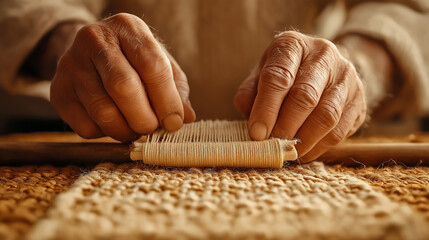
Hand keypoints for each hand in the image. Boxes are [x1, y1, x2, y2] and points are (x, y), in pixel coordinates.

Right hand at [51, 13, 195, 141]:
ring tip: (136, 129)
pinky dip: (105, 134)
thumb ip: (176, 88)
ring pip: (102, 110)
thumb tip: (185, 118)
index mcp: (127, 27)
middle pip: (122, 86)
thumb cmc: (134, 60)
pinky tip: (113, 123)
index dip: (166, 99)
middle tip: (153, 128)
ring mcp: (71, 64)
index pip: (151, 64)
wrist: (92, 53)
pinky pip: (85, 126)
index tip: (174, 122)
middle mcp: (95, 39)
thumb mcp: (160, 64)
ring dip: (126, 131)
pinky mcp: (58, 90)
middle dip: (144, 117)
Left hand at [234, 31, 365, 161]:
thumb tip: (251, 119)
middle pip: (305, 95)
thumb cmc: (286, 73)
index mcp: (293, 45)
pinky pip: (339, 129)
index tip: (257, 133)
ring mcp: (346, 76)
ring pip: (326, 114)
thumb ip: (251, 92)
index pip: (278, 76)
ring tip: (287, 151)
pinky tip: (303, 153)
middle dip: (285, 125)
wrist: (326, 68)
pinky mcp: (359, 99)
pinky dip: (319, 146)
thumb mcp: (262, 73)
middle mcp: (323, 54)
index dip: (266, 108)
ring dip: (304, 139)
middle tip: (272, 144)